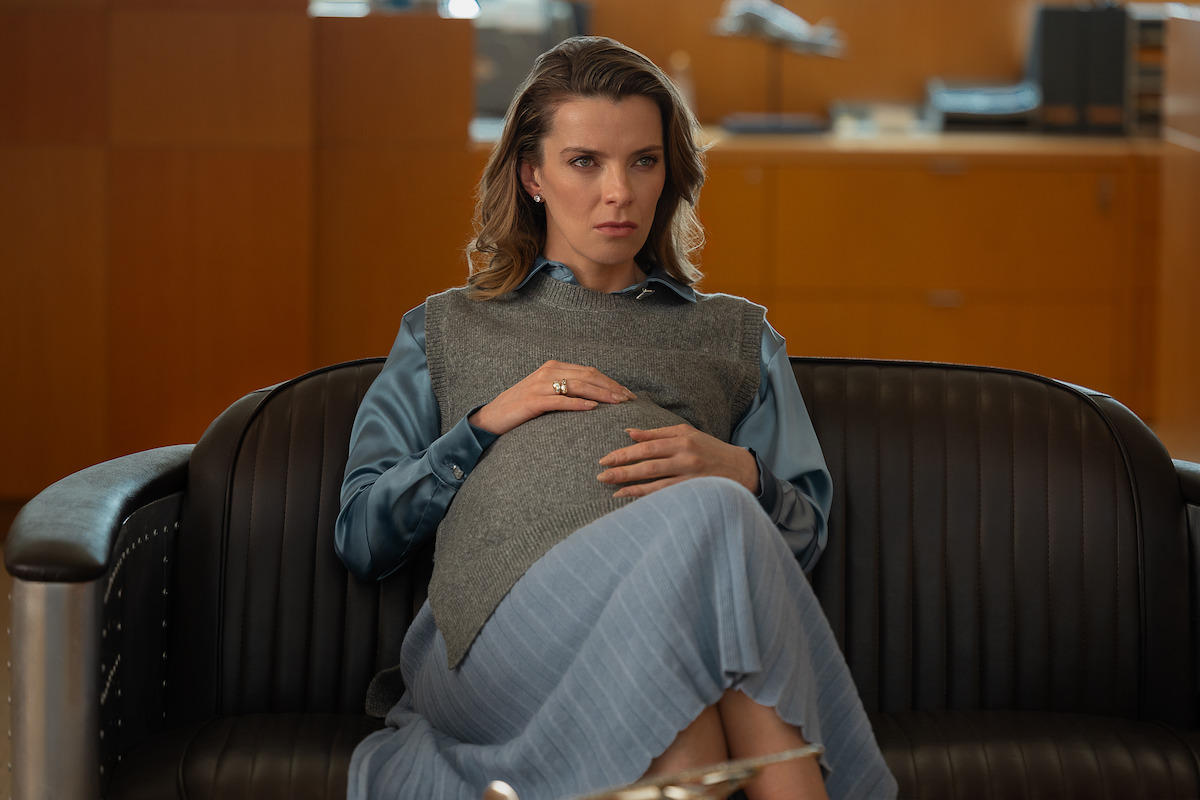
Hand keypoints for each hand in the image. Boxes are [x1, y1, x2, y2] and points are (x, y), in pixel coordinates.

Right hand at [468, 360, 635, 435]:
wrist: (493, 417)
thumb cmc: (523, 407)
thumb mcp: (547, 393)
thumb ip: (567, 390)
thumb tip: (596, 397)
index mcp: (554, 367)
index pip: (590, 371)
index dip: (611, 382)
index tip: (628, 394)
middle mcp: (548, 371)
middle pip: (588, 376)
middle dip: (611, 387)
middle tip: (629, 400)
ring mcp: (540, 385)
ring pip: (577, 385)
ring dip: (601, 394)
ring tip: (618, 403)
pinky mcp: (533, 401)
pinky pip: (560, 401)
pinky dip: (577, 403)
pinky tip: (592, 408)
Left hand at [596, 424, 759, 498]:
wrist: (741, 469)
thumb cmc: (709, 449)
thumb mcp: (687, 434)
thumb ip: (657, 434)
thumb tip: (629, 433)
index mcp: (682, 439)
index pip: (647, 445)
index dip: (624, 453)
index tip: (604, 459)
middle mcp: (686, 456)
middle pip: (648, 463)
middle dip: (622, 469)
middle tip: (600, 475)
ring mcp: (690, 475)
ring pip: (654, 480)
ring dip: (630, 484)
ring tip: (610, 487)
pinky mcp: (693, 490)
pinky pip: (664, 494)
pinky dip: (645, 495)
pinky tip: (629, 497)